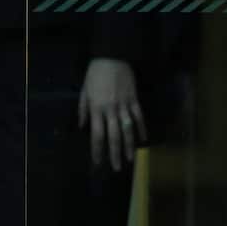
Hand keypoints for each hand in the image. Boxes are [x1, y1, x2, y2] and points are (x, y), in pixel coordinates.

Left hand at [78, 57, 145, 171]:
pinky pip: (139, 117)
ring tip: (130, 159)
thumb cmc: (95, 74)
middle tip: (116, 168)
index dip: (97, 149)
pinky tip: (143, 139)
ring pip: (128, 129)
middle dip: (114, 153)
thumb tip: (83, 126)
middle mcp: (110, 109)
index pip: (96, 134)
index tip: (98, 162)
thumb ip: (83, 109)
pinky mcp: (134, 99)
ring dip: (129, 145)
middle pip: (113, 135)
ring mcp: (124, 105)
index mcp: (96, 107)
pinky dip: (141, 128)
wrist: (111, 57)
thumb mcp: (84, 90)